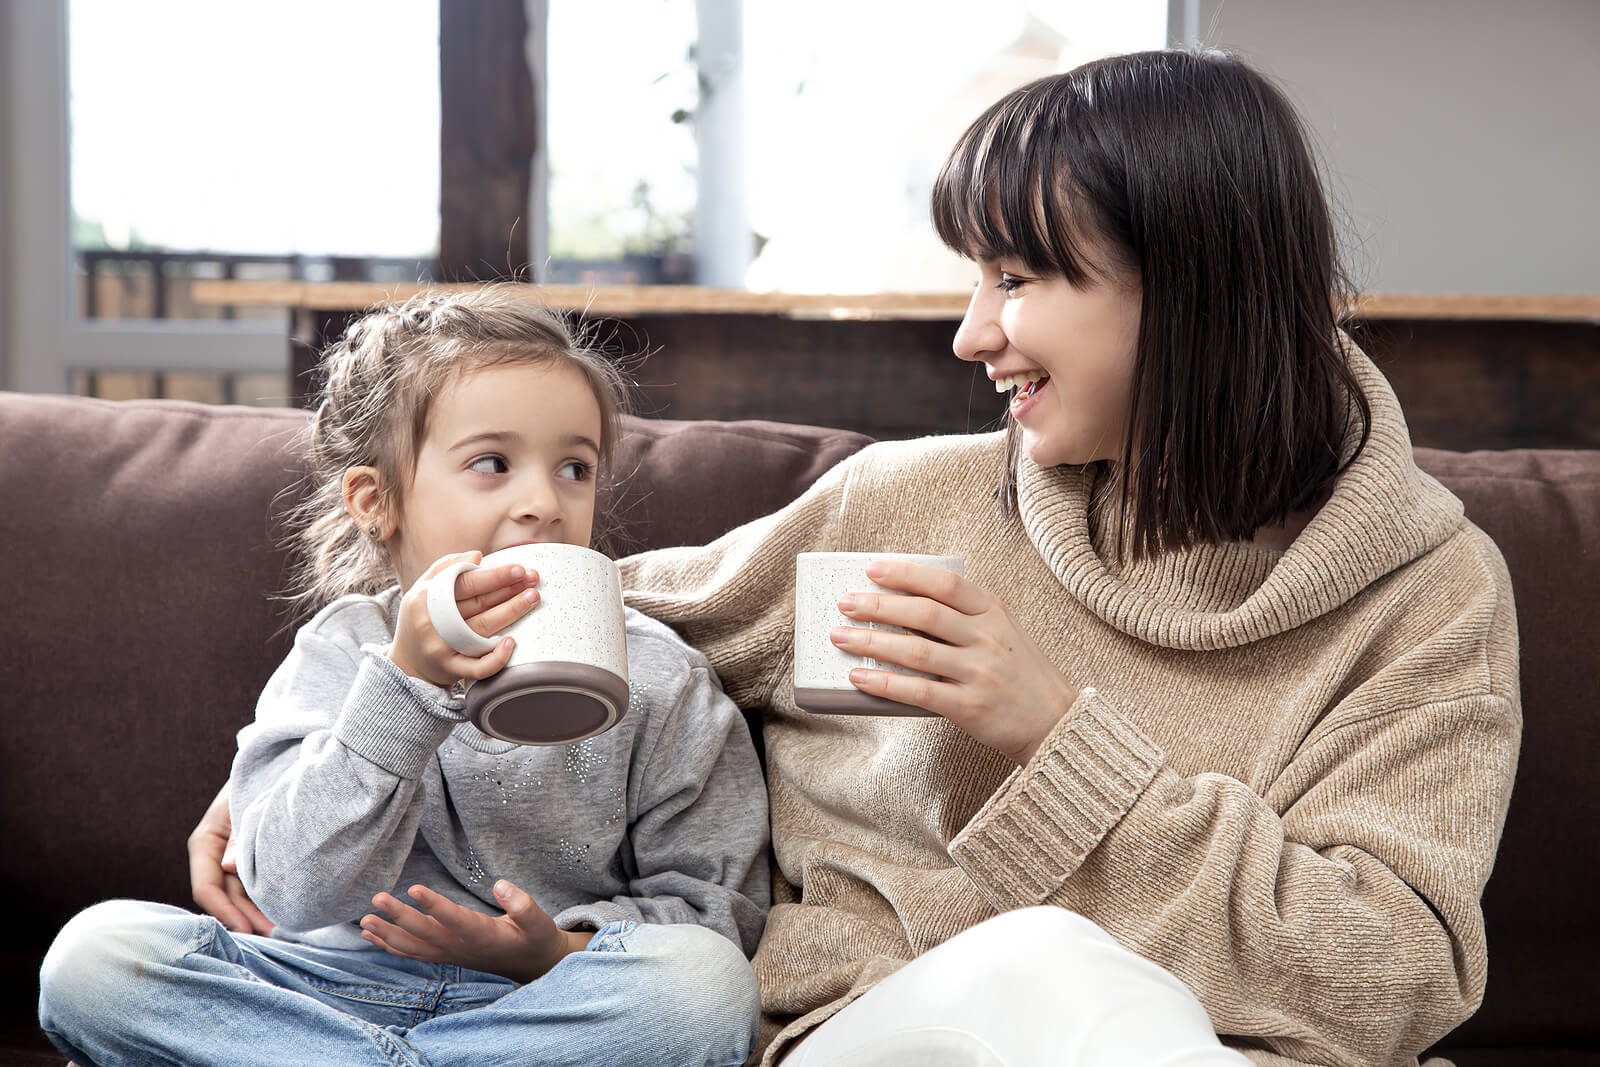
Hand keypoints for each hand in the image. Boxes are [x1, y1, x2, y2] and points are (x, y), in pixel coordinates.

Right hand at [187, 781, 273, 934]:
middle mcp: (217, 854)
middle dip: (245, 919)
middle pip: (225, 896)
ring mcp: (236, 858)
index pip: (206, 885)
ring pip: (242, 894)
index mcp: (206, 840)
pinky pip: (256, 885)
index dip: (223, 911)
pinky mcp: (255, 859)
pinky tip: (283, 914)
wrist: (288, 762)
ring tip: (281, 931)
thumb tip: (229, 867)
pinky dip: (266, 900)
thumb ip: (240, 835)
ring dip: (257, 914)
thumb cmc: (264, 778)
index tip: (245, 929)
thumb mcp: (249, 803)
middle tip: (271, 936)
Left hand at [361, 880, 590, 984]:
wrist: (530, 965)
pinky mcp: (444, 955)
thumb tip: (500, 884)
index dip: (434, 906)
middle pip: (426, 934)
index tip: (414, 888)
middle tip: (377, 898)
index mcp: (484, 936)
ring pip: (413, 947)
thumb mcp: (539, 922)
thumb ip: (522, 904)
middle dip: (399, 917)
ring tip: (365, 920)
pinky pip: (412, 953)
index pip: (455, 920)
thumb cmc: (534, 938)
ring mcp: (450, 954)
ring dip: (387, 934)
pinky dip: (389, 945)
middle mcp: (461, 948)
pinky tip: (370, 935)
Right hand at [388, 552, 540, 686]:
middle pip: (478, 603)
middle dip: (509, 589)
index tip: (518, 568)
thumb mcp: (423, 590)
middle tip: (534, 578)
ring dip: (511, 612)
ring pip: (482, 628)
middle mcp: (433, 622)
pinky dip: (495, 658)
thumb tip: (476, 555)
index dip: (494, 575)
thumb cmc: (421, 620)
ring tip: (533, 597)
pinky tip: (512, 643)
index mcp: (427, 598)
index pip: (465, 583)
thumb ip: (446, 568)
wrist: (407, 664)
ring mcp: (442, 647)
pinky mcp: (451, 669)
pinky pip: (477, 667)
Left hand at [830, 559, 1078, 765]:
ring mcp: (980, 673)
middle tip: (845, 603)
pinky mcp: (970, 707)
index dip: (906, 573)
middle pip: (924, 614)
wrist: (1057, 724)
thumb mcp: (1004, 633)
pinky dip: (884, 683)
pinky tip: (859, 676)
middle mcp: (988, 639)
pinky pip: (918, 692)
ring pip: (915, 651)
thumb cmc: (1022, 676)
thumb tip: (903, 608)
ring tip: (840, 636)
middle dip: (878, 606)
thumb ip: (965, 618)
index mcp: (995, 613)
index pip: (946, 583)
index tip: (872, 569)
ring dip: (871, 642)